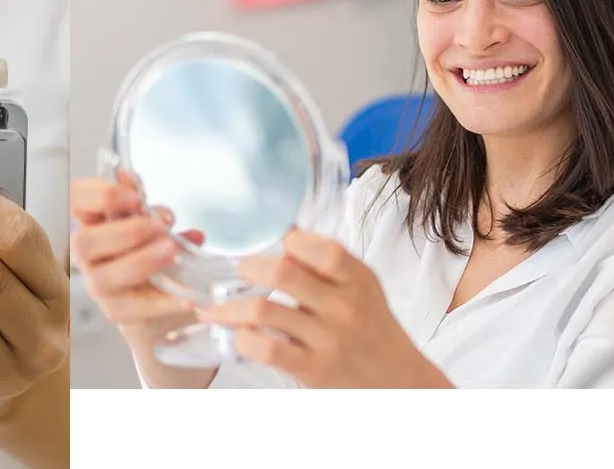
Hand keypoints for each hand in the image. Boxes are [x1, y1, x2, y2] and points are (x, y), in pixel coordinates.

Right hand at [70, 172, 201, 340]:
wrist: (164, 294)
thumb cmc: (152, 249)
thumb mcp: (151, 221)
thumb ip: (142, 201)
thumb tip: (128, 176)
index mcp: (93, 223)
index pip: (73, 201)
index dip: (96, 194)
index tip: (134, 195)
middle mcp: (88, 255)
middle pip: (83, 243)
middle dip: (125, 231)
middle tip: (161, 225)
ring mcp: (99, 285)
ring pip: (103, 277)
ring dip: (140, 261)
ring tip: (172, 250)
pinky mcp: (116, 311)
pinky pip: (132, 310)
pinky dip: (162, 302)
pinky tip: (187, 296)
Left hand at [199, 230, 446, 387]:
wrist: (399, 382)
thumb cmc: (373, 329)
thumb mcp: (362, 288)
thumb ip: (328, 262)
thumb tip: (288, 232)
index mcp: (357, 279)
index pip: (322, 248)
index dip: (291, 242)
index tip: (274, 246)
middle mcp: (344, 306)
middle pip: (283, 273)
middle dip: (248, 268)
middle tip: (237, 271)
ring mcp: (328, 339)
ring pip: (265, 312)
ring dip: (230, 308)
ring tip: (215, 309)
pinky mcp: (314, 369)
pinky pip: (267, 349)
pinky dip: (244, 340)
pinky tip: (237, 336)